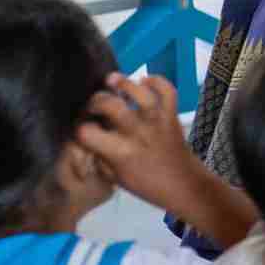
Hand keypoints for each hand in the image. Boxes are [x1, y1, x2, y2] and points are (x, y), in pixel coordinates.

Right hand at [78, 72, 212, 213]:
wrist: (184, 185)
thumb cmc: (147, 184)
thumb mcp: (115, 177)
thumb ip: (99, 156)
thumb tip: (85, 139)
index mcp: (120, 153)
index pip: (89, 133)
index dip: (80, 128)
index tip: (82, 126)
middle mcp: (138, 134)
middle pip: (113, 107)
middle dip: (97, 101)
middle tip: (94, 104)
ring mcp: (157, 122)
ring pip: (142, 95)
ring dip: (125, 84)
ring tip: (113, 80)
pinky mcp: (172, 115)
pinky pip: (169, 92)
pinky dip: (158, 81)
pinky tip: (145, 81)